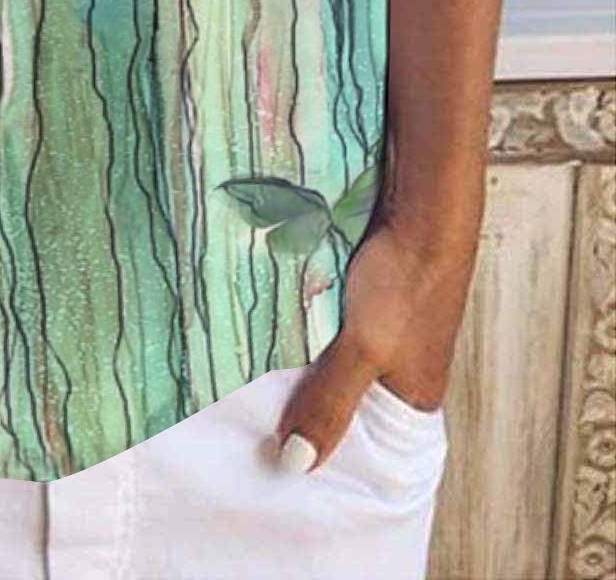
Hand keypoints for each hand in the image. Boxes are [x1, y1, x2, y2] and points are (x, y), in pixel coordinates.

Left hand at [273, 218, 474, 472]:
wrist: (423, 207)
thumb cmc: (405, 281)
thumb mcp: (363, 350)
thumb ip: (331, 402)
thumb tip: (298, 463)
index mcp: (414, 396)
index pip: (366, 447)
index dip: (324, 452)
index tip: (273, 460)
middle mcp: (402, 370)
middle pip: (345, 402)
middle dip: (305, 407)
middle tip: (249, 421)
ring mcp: (385, 332)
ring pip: (333, 361)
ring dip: (301, 364)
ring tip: (248, 379)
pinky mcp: (368, 299)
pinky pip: (330, 328)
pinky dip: (305, 331)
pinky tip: (270, 332)